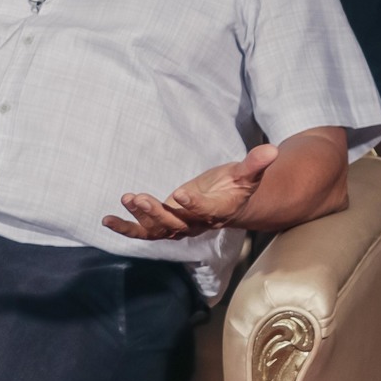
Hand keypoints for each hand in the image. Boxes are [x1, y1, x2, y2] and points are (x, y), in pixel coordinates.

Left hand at [103, 143, 279, 240]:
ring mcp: (179, 225)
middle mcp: (196, 223)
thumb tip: (272, 149)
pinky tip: (107, 220)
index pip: (205, 211)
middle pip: (175, 224)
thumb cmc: (238, 187)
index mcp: (217, 211)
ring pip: (158, 229)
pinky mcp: (166, 222)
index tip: (179, 194)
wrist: (233, 205)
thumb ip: (256, 164)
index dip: (192, 205)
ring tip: (127, 198)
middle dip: (156, 213)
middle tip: (140, 198)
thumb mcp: (247, 174)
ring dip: (140, 218)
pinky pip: (144, 230)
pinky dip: (126, 227)